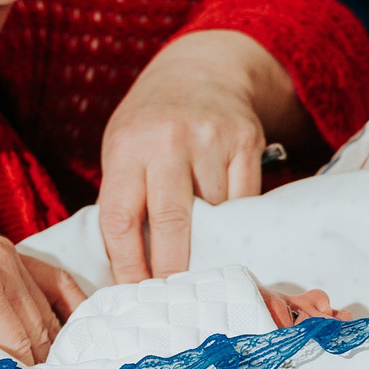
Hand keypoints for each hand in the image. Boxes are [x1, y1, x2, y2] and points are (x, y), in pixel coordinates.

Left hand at [97, 29, 308, 282]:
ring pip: (214, 215)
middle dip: (171, 268)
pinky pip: (243, 200)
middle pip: (172, 222)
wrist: (201, 70)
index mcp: (128, 146)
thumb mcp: (122, 147)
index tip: (132, 292)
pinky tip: (224, 223)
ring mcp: (212, 139)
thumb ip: (124, 196)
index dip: (126, 263)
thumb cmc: (151, 122)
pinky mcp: (247, 141)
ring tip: (200, 255)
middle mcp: (169, 140)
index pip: (121, 217)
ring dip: (206, 241)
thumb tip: (127, 266)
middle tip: (171, 297)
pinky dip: (233, 219)